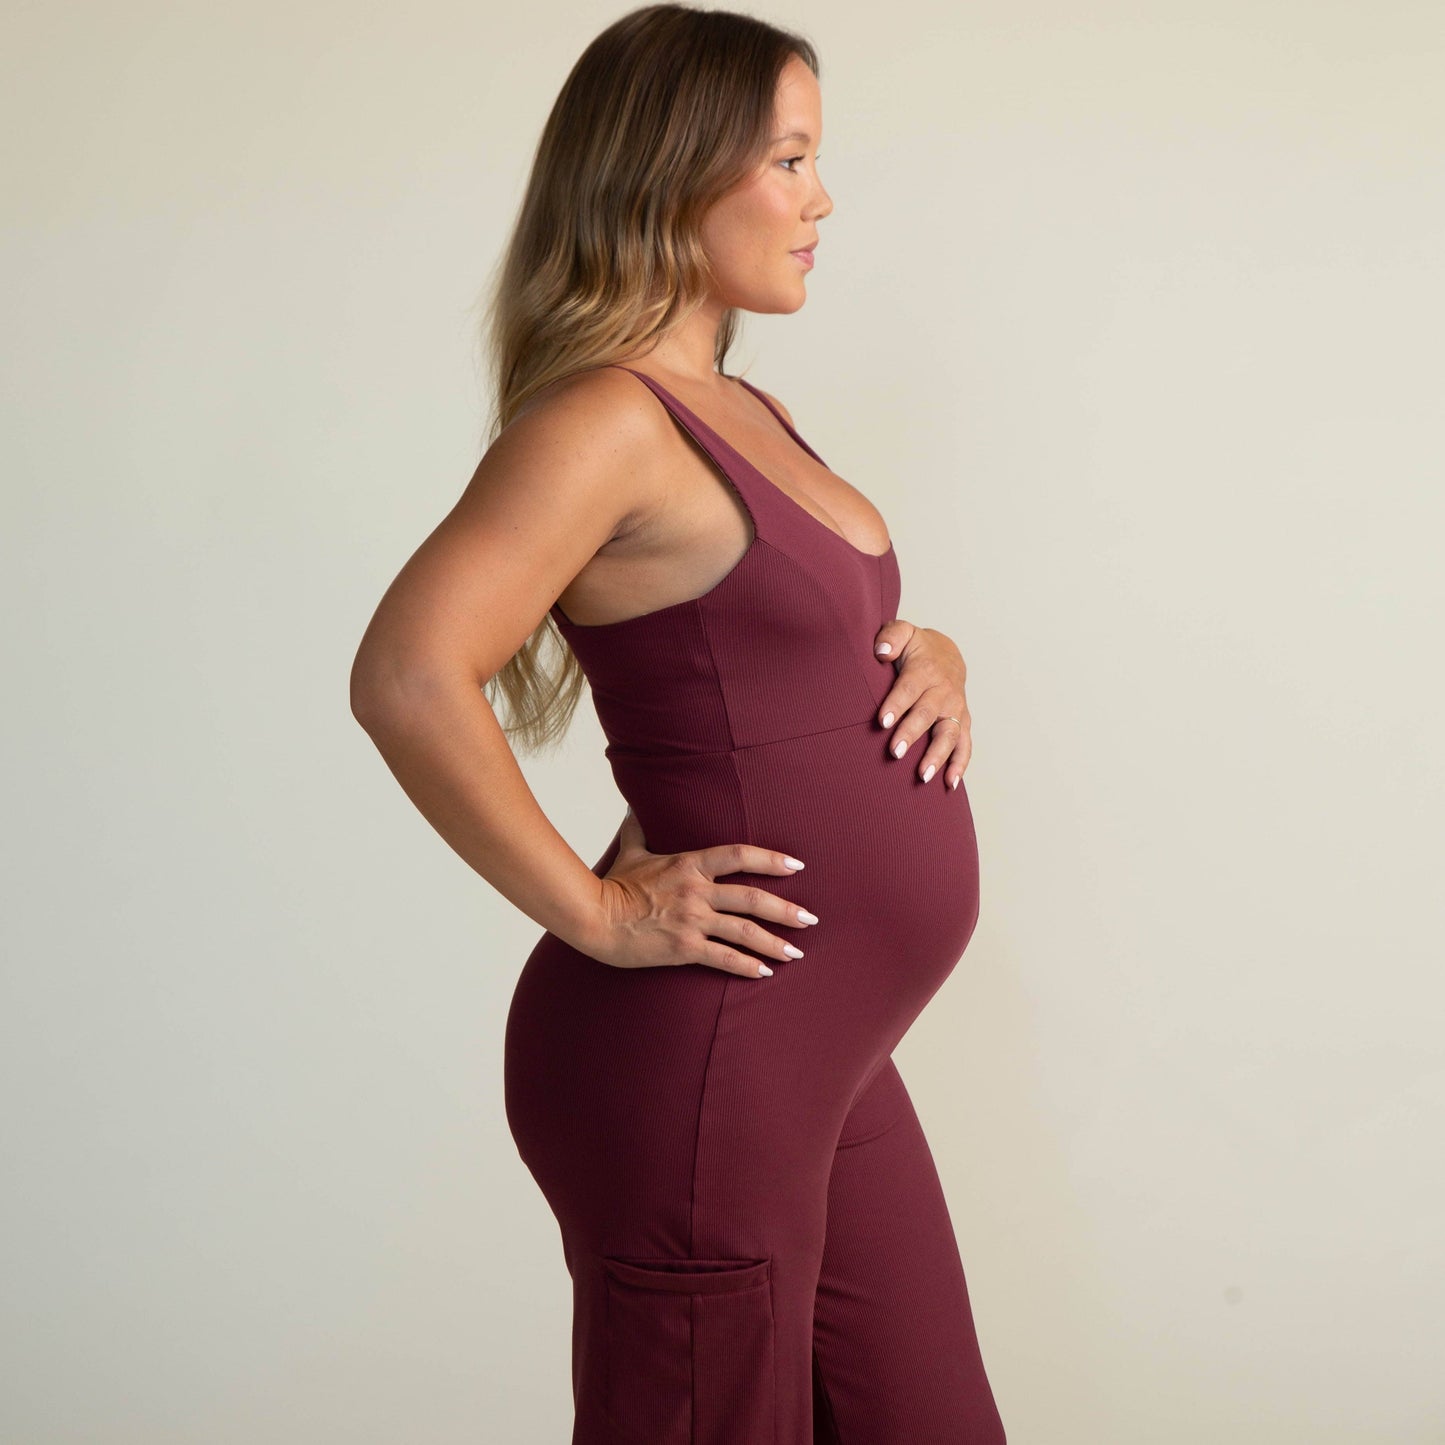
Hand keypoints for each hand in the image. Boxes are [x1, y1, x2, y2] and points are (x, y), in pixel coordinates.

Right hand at [591, 809, 818, 978]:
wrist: (594, 917)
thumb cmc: (612, 884)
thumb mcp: (630, 851)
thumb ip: (638, 829)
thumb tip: (633, 805)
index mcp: (689, 864)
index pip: (739, 855)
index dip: (771, 859)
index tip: (796, 866)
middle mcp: (697, 891)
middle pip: (753, 898)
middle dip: (786, 909)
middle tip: (810, 918)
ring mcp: (692, 920)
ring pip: (745, 931)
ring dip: (775, 943)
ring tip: (797, 953)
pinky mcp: (684, 947)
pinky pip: (724, 958)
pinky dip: (747, 967)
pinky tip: (765, 973)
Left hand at [871, 619, 972, 789]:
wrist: (947, 654)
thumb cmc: (916, 648)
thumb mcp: (903, 632)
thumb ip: (891, 636)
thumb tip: (881, 651)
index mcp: (925, 669)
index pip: (909, 688)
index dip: (896, 705)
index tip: (882, 722)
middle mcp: (944, 691)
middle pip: (927, 714)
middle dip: (911, 733)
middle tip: (894, 752)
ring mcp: (955, 709)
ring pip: (948, 734)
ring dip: (936, 756)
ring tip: (922, 776)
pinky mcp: (962, 723)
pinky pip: (964, 746)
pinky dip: (959, 765)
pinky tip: (949, 784)